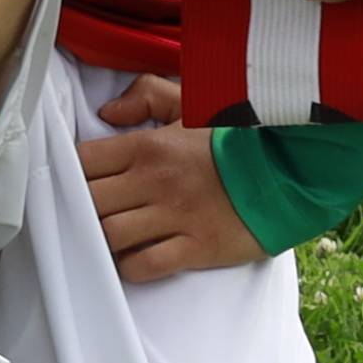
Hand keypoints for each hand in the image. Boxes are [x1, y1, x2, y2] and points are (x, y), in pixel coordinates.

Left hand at [78, 100, 265, 284]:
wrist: (292, 172)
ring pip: (110, 235)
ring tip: (108, 236)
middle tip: (86, 212)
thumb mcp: (192, 102)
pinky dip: (131, 266)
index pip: (82, 162)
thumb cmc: (237, 138)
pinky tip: (134, 257)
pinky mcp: (196, 249)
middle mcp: (154, 182)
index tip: (73, 180)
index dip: (70, 173)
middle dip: (81, 208)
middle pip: (89, 202)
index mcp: (147, 146)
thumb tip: (107, 111)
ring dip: (103, 239)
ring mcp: (175, 218)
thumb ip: (145, 95)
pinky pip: (145, 266)